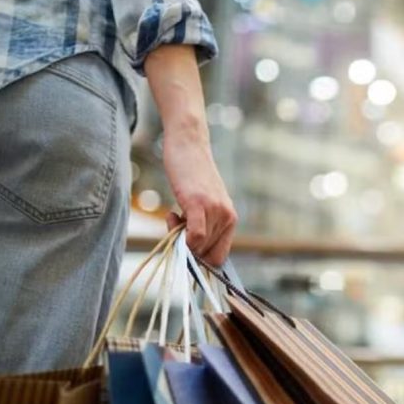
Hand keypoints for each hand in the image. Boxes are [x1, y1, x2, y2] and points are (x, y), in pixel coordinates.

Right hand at [144, 45, 237, 264]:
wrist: (189, 144)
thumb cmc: (191, 175)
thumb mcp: (203, 204)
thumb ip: (202, 226)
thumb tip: (190, 252)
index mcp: (231, 220)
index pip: (219, 258)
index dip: (200, 259)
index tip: (185, 245)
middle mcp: (228, 217)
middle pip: (205, 255)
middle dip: (186, 246)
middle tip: (175, 221)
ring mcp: (215, 210)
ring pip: (197, 247)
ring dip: (178, 235)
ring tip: (174, 212)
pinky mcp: (199, 203)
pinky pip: (195, 237)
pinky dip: (183, 238)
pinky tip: (172, 216)